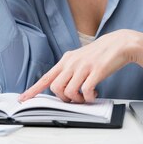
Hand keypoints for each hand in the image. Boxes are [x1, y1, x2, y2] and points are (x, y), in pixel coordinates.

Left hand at [18, 29, 142, 102]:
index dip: (33, 89)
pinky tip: (94, 93)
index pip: (46, 77)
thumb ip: (69, 70)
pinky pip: (85, 91)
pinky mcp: (95, 71)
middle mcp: (71, 63)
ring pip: (69, 91)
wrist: (119, 43)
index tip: (23, 99)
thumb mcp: (80, 59)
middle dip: (63, 98)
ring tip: (86, 96)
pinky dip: (88, 97)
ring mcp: (83, 66)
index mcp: (66, 60)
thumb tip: (62, 87)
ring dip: (77, 99)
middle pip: (55, 88)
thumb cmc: (99, 54)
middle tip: (75, 98)